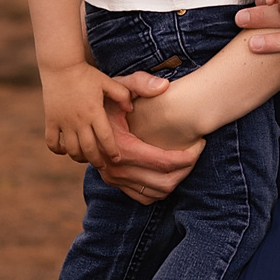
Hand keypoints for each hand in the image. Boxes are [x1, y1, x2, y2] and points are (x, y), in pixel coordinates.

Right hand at [40, 61, 126, 163]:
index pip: (106, 138)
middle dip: (98, 161)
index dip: (112, 151)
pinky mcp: (50, 120)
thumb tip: (131, 110)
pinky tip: (65, 150)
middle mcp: (79, 120)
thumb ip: (122, 95)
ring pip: (71, 149)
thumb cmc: (87, 74)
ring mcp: (63, 122)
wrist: (61, 65)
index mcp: (95, 112)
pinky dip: (58, 150)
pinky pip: (52, 142)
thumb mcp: (108, 82)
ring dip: (79, 157)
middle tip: (103, 165)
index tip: (117, 159)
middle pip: (89, 149)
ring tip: (86, 158)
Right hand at [91, 71, 203, 203]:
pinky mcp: (113, 183)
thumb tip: (164, 87)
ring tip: (186, 160)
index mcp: (122, 147)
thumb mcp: (119, 84)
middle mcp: (116, 169)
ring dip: (177, 179)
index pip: (165, 162)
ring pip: (157, 193)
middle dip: (188, 169)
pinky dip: (161, 188)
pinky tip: (170, 170)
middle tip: (197, 151)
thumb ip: (141, 82)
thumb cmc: (104, 96)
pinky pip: (144, 197)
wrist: (78, 113)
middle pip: (165, 182)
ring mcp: (113, 178)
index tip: (201, 142)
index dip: (190, 155)